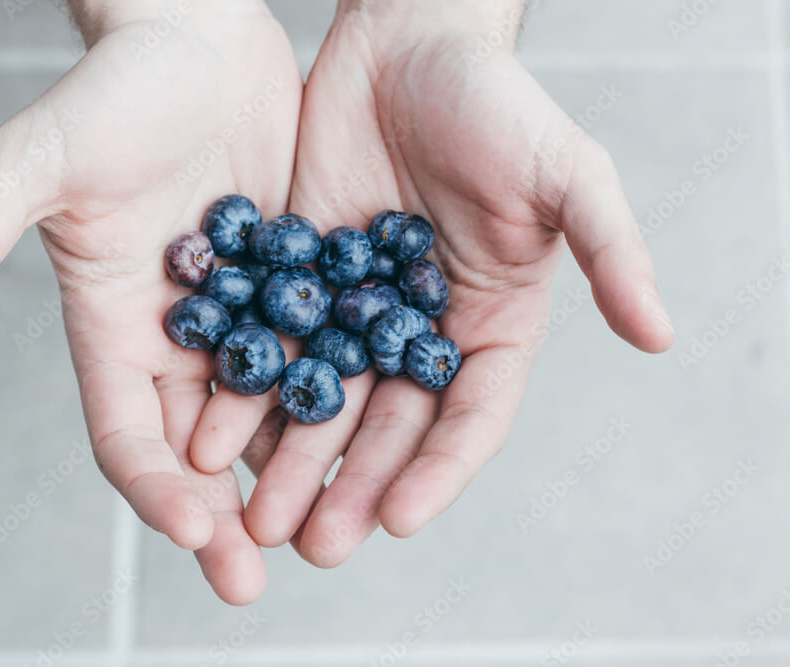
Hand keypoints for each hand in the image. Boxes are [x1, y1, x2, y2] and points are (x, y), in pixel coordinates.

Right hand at [0, 0, 301, 604]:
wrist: (194, 38)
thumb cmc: (110, 91)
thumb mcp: (35, 162)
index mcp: (111, 326)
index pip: (125, 433)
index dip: (153, 489)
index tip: (197, 533)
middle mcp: (175, 334)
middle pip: (197, 446)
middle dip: (223, 513)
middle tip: (257, 576)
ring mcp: (238, 311)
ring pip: (263, 411)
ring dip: (286, 472)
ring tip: (323, 527)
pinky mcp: (292, 279)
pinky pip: (317, 350)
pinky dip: (336, 396)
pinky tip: (372, 438)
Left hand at [192, 0, 674, 566]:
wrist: (407, 43)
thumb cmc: (497, 104)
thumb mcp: (566, 171)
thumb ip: (610, 249)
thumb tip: (661, 334)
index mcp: (490, 324)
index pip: (469, 417)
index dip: (439, 472)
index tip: (396, 519)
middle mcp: (421, 330)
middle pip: (387, 426)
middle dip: (348, 484)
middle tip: (309, 543)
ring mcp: (355, 308)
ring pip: (321, 397)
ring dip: (289, 458)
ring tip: (254, 516)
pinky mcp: (299, 276)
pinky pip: (272, 342)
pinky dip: (246, 389)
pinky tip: (213, 432)